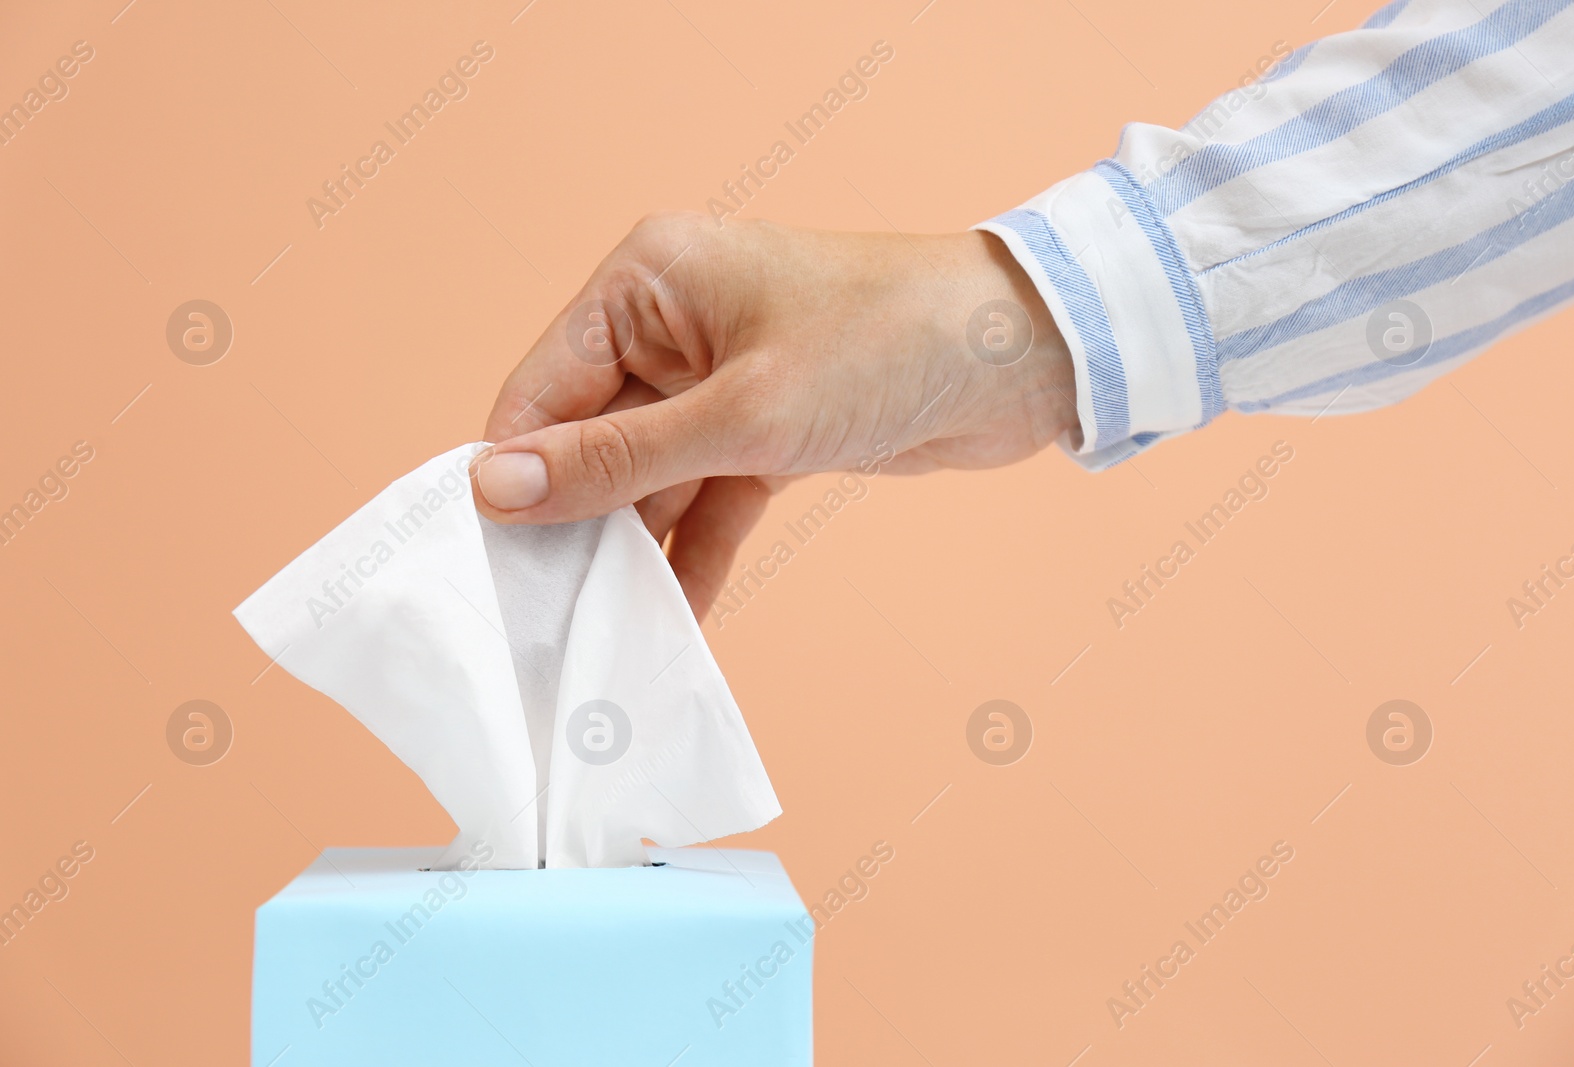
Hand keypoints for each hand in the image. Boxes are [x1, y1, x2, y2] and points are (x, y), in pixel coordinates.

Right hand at [475, 211, 1077, 620]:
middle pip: (590, 437)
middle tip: (546, 615)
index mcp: (648, 280)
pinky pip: (706, 498)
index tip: (490, 564)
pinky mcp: (766, 429)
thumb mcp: (742, 413)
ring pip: (649, 477)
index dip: (514, 474)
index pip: (544, 388)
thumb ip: (618, 459)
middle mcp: (673, 323)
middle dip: (575, 522)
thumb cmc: (889, 343)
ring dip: (635, 548)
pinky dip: (695, 551)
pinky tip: (676, 617)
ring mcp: (720, 379)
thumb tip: (499, 487)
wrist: (1024, 358)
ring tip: (604, 630)